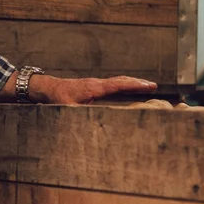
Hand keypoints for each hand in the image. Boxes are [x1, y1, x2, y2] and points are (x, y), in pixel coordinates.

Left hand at [31, 75, 157, 104]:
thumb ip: (80, 115)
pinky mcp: (94, 86)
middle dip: (138, 82)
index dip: (134, 85)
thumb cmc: (58, 98)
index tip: (148, 85)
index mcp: (94, 88)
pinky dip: (124, 84)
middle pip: (122, 80)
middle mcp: (97, 83)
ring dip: (132, 82)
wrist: (48, 88)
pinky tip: (128, 88)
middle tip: (154, 86)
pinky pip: (113, 84)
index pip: (118, 85)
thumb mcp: (67, 108)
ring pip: (118, 80)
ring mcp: (96, 84)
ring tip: (147, 86)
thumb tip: (91, 123)